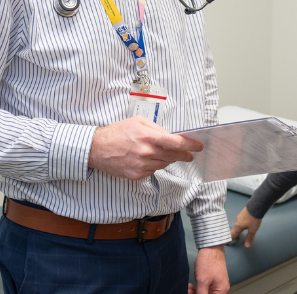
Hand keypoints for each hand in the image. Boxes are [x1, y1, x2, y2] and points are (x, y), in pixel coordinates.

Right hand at [87, 116, 203, 179]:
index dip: (190, 145)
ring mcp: (142, 165)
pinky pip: (153, 171)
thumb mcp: (139, 121)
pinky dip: (155, 165)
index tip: (198, 146)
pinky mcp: (136, 175)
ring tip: (165, 154)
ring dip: (169, 159)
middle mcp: (147, 152)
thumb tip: (171, 136)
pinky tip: (149, 159)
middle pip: (173, 156)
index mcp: (149, 136)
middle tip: (189, 154)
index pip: (176, 143)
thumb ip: (157, 128)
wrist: (98, 148)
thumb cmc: (118, 132)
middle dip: (184, 155)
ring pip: (164, 164)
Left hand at [189, 245, 228, 293]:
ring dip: (196, 292)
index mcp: (221, 291)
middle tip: (188, 290)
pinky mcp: (214, 279)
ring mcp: (218, 284)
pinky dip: (199, 287)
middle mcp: (221, 289)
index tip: (191, 293)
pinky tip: (192, 285)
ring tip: (189, 287)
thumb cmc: (208, 262)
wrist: (211, 247)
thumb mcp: (202, 281)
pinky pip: (206, 288)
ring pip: (206, 293)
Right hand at [229, 207, 262, 246]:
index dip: (229, 239)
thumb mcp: (253, 230)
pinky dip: (241, 223)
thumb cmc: (253, 218)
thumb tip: (247, 246)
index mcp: (238, 226)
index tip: (225, 242)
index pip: (232, 235)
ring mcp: (240, 216)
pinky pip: (240, 219)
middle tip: (232, 237)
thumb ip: (249, 237)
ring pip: (237, 223)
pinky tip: (245, 222)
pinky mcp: (243, 212)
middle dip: (234, 233)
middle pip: (234, 229)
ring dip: (238, 227)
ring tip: (239, 230)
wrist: (256, 206)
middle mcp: (237, 221)